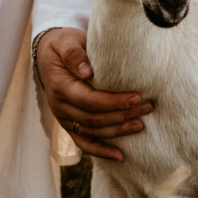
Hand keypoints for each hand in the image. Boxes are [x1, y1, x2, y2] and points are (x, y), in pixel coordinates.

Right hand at [35, 27, 150, 161]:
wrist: (50, 54)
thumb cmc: (63, 45)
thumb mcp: (67, 41)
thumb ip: (75, 53)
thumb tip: (87, 72)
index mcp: (60, 86)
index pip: (89, 100)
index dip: (113, 102)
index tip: (136, 97)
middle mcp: (60, 106)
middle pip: (94, 118)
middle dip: (122, 115)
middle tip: (147, 107)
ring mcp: (64, 118)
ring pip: (93, 131)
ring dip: (118, 130)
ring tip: (141, 124)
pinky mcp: (69, 125)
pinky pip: (85, 143)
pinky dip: (101, 151)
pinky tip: (120, 156)